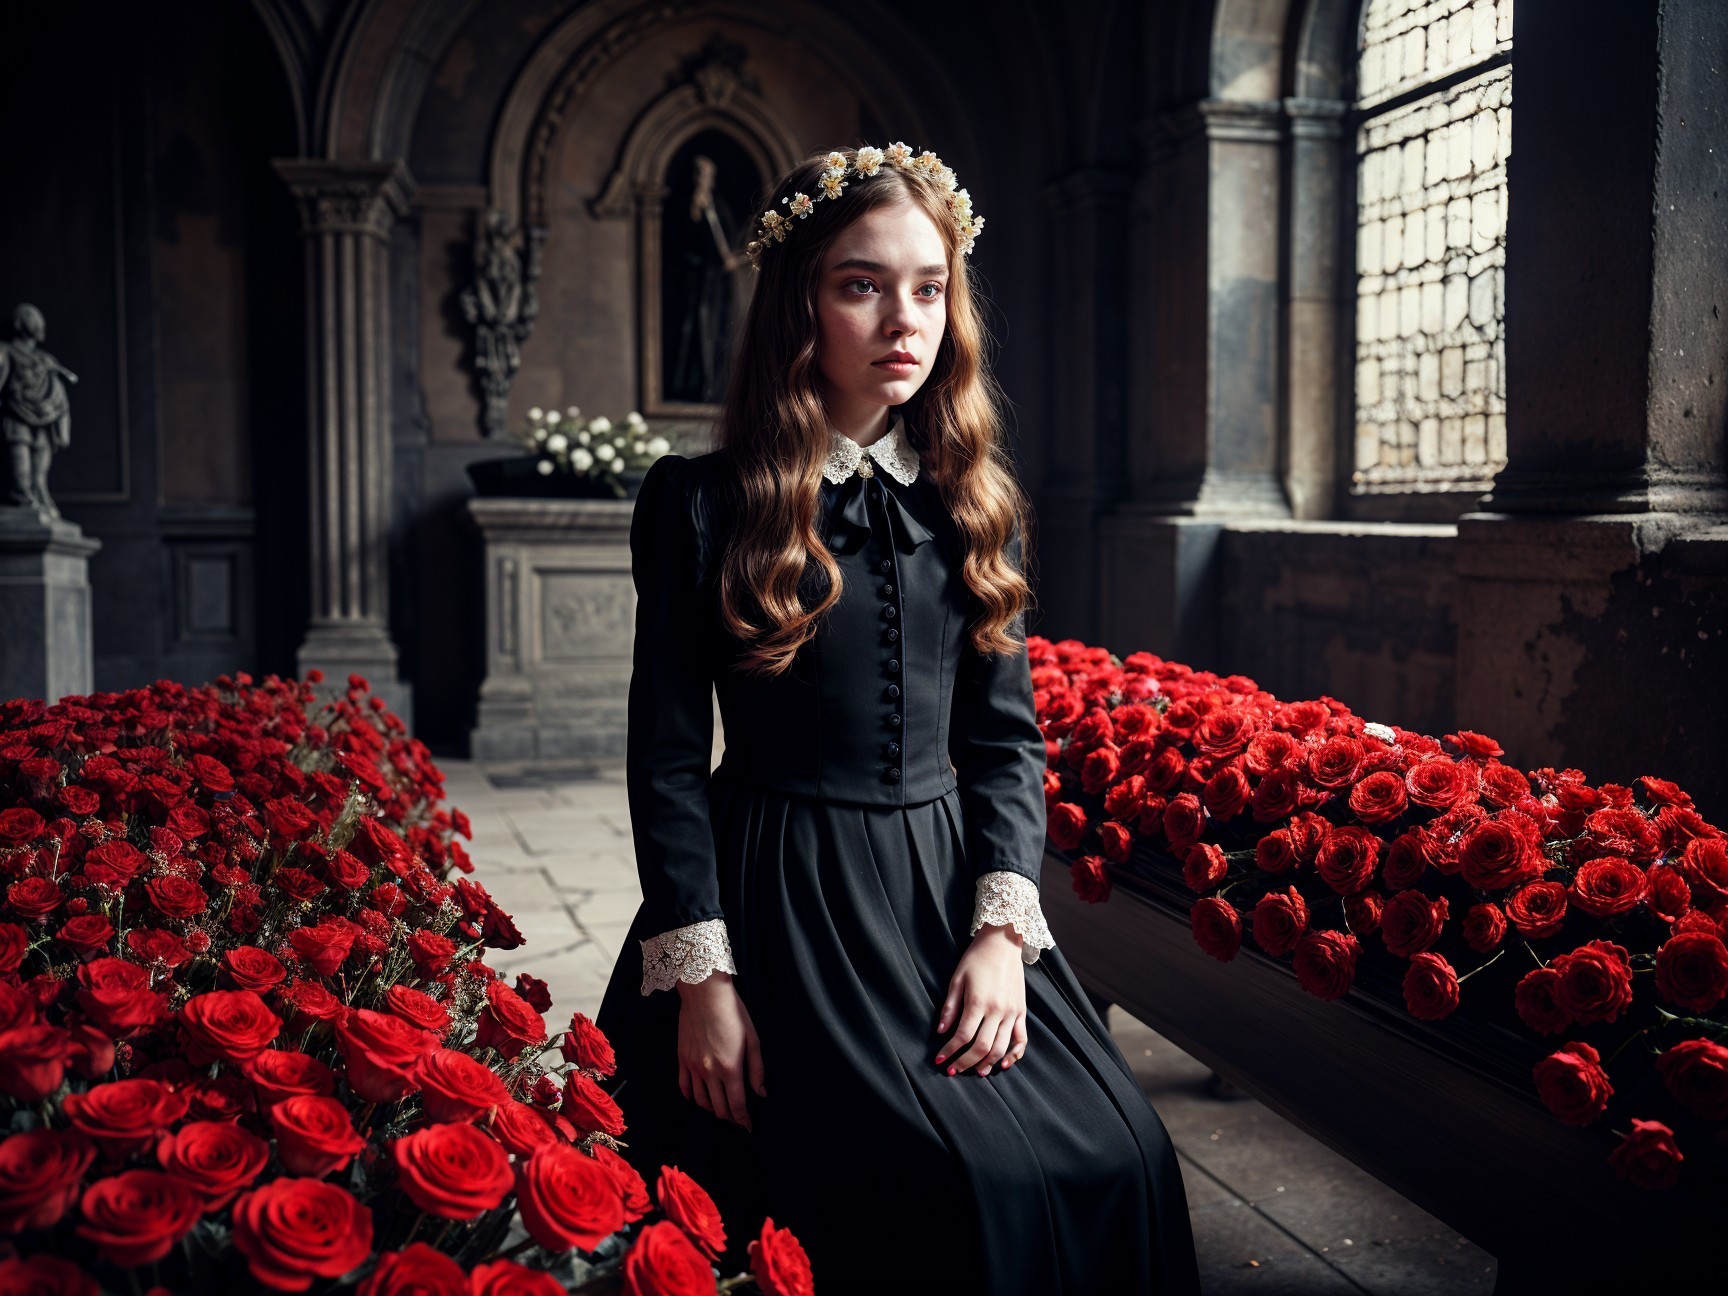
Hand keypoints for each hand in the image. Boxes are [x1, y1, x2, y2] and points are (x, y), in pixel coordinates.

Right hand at [675, 971, 765, 1131]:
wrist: (705, 994)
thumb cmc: (732, 1012)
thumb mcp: (752, 1039)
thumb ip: (757, 1070)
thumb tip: (761, 1093)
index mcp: (730, 1068)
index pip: (737, 1105)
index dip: (744, 1121)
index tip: (748, 1127)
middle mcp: (709, 1072)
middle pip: (719, 1108)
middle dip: (730, 1118)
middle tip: (737, 1120)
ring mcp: (693, 1067)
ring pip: (701, 1101)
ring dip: (712, 1110)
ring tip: (721, 1110)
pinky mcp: (682, 1059)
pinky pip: (684, 1087)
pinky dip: (692, 1098)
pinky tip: (699, 1099)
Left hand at [933, 925, 1027, 1076]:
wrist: (1003, 942)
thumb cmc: (976, 958)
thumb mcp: (957, 979)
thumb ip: (950, 1007)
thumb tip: (941, 1031)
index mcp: (978, 1002)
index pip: (962, 1036)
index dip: (950, 1051)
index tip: (940, 1060)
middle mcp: (997, 1011)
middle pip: (982, 1047)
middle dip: (966, 1063)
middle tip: (954, 1071)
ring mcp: (1012, 1012)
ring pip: (1002, 1048)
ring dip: (988, 1064)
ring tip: (976, 1072)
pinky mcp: (1021, 1011)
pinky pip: (1022, 1039)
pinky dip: (1015, 1055)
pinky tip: (1005, 1064)